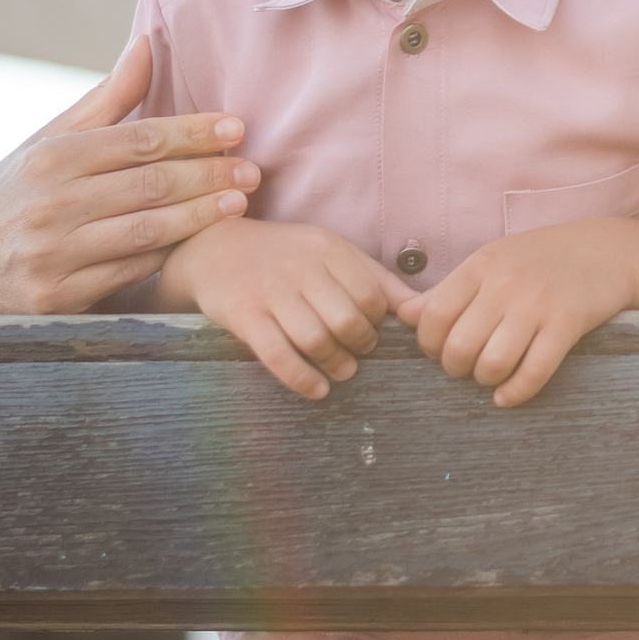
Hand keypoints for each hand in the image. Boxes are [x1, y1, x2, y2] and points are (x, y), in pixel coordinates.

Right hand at [0, 37, 263, 313]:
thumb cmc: (18, 193)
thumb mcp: (50, 141)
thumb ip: (106, 100)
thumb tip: (148, 43)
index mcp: (51, 156)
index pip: (139, 140)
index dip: (193, 133)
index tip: (235, 128)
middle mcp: (50, 202)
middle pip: (150, 184)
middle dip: (208, 174)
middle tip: (252, 169)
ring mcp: (52, 253)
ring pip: (146, 230)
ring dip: (200, 216)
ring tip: (240, 202)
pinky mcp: (56, 297)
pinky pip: (129, 272)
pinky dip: (168, 256)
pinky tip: (202, 244)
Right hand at [161, 219, 418, 399]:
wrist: (216, 250)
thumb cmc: (287, 255)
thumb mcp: (333, 253)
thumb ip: (377, 279)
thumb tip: (422, 310)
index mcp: (328, 249)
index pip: (370, 293)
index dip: (378, 320)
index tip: (373, 330)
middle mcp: (301, 269)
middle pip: (346, 319)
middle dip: (361, 343)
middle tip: (360, 352)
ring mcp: (270, 293)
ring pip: (315, 339)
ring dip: (335, 363)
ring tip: (343, 370)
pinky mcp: (244, 317)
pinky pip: (278, 355)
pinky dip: (301, 378)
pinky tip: (317, 390)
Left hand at [394, 219, 638, 406]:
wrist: (604, 251)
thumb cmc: (540, 259)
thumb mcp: (491, 262)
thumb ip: (448, 290)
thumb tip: (404, 316)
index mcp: (482, 265)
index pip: (434, 316)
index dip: (430, 344)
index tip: (441, 350)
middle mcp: (507, 283)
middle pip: (459, 346)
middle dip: (456, 368)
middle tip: (466, 366)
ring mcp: (539, 304)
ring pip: (493, 363)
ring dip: (485, 379)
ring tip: (490, 375)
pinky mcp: (568, 324)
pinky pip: (534, 372)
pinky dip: (515, 393)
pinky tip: (508, 395)